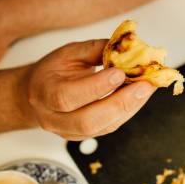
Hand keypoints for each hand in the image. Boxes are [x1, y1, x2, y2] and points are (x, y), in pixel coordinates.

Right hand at [19, 40, 155, 140]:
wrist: (37, 94)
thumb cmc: (54, 70)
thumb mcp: (69, 53)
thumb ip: (95, 50)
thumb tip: (125, 47)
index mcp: (44, 93)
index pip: (67, 96)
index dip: (95, 87)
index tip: (120, 73)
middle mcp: (54, 118)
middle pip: (87, 121)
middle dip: (120, 103)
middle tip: (144, 86)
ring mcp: (69, 131)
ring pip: (102, 128)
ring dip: (129, 108)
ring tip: (147, 89)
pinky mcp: (85, 136)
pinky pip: (109, 127)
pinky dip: (128, 111)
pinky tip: (140, 96)